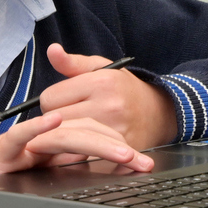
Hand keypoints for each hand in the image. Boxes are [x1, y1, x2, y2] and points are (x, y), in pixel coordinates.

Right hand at [0, 112, 153, 199]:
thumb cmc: (7, 171)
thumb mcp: (48, 165)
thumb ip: (71, 158)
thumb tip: (101, 165)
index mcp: (57, 138)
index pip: (92, 133)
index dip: (117, 145)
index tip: (142, 161)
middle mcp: (44, 135)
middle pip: (84, 133)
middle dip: (116, 147)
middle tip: (141, 162)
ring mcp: (27, 141)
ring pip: (64, 135)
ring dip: (95, 141)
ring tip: (121, 152)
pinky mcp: (6, 148)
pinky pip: (22, 135)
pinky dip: (39, 126)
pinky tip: (57, 121)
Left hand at [40, 43, 176, 149]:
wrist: (158, 113)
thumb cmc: (122, 89)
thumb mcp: (100, 68)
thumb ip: (72, 62)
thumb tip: (52, 50)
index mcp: (101, 82)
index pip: (49, 98)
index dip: (53, 100)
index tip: (64, 101)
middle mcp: (109, 106)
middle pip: (55, 121)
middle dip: (57, 119)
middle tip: (71, 115)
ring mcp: (115, 132)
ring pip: (66, 139)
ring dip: (65, 136)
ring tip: (76, 128)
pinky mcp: (118, 152)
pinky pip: (82, 157)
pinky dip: (79, 152)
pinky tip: (86, 144)